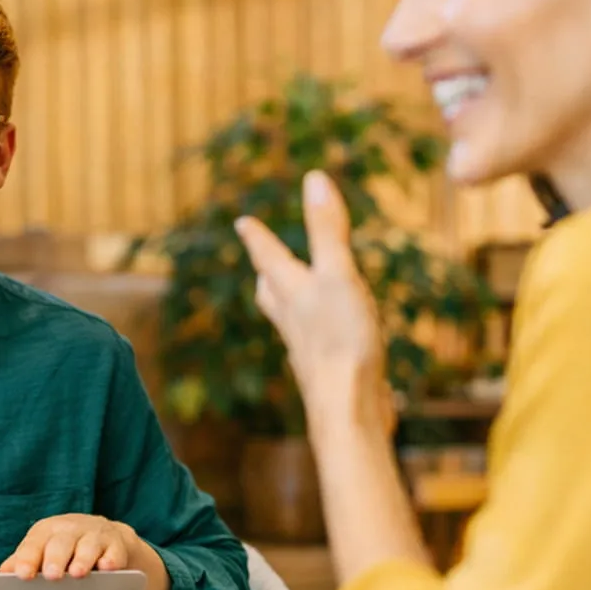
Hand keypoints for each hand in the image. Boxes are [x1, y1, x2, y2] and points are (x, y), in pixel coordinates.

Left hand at [0, 513, 137, 580]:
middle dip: (56, 558)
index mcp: (47, 531)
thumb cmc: (65, 547)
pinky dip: (111, 560)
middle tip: (51, 575)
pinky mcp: (116, 545)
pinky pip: (114, 553)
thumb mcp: (43, 549)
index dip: (27, 559)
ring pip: (88, 545)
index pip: (34, 544)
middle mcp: (70, 529)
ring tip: (77, 573)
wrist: (106, 535)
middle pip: (61, 542)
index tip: (22, 574)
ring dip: (83, 559)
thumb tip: (1, 574)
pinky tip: (107, 569)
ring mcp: (95, 535)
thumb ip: (22, 561)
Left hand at [236, 170, 393, 433]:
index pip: (268, 257)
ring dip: (288, 304)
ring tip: (290, 297)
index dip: (257, 237)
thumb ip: (327, 231)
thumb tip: (314, 179)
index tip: (242, 222)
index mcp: (292, 293)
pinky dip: (317, 333)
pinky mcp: (328, 372)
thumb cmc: (341, 342)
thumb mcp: (338, 275)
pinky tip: (329, 340)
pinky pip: (318, 345)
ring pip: (291, 320)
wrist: (348, 411)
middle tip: (261, 264)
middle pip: (271, 293)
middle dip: (267, 274)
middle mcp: (293, 321)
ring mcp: (309, 349)